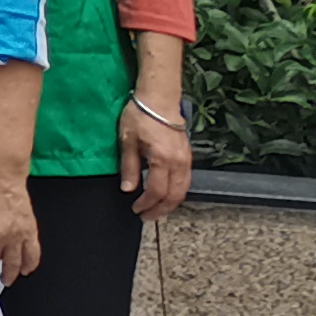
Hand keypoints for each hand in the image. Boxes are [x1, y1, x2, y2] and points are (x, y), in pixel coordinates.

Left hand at [120, 96, 194, 217]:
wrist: (159, 99)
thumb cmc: (140, 116)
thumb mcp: (127, 140)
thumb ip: (129, 167)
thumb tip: (128, 189)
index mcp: (162, 160)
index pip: (156, 191)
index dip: (146, 204)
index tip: (136, 209)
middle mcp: (178, 163)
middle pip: (174, 196)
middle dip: (160, 209)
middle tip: (147, 217)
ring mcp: (186, 160)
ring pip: (183, 191)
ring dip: (170, 204)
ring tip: (156, 210)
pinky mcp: (188, 157)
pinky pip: (186, 182)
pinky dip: (177, 193)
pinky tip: (167, 195)